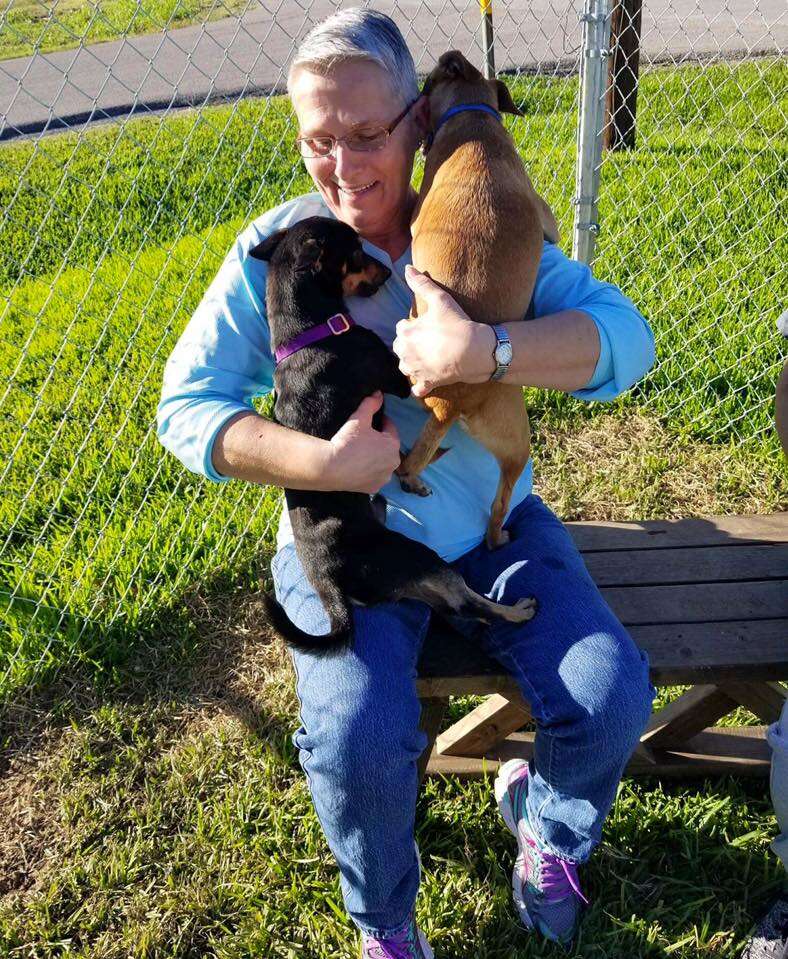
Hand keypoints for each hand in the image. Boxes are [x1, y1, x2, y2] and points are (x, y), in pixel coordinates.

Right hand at [325, 392, 400, 492]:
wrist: (331, 467)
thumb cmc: (347, 442)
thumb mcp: (359, 418)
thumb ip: (371, 404)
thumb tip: (379, 393)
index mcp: (393, 444)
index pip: (390, 428)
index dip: (381, 422)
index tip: (371, 421)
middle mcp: (393, 462)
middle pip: (388, 447)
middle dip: (379, 441)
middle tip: (364, 437)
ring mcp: (384, 477)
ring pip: (382, 463)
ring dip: (376, 457)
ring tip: (361, 452)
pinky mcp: (374, 488)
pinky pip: (375, 476)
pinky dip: (369, 471)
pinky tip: (359, 467)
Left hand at [393, 265, 495, 396]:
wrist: (475, 351)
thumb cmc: (457, 324)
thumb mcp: (440, 300)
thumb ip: (422, 284)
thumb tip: (407, 268)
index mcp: (406, 334)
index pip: (401, 327)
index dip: (412, 325)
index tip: (425, 324)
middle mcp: (406, 354)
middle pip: (400, 347)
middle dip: (409, 343)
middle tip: (426, 340)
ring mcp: (416, 370)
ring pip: (405, 367)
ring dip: (411, 362)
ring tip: (425, 356)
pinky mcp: (428, 383)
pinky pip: (417, 389)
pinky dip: (419, 386)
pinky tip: (424, 382)